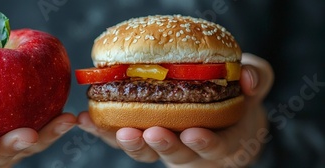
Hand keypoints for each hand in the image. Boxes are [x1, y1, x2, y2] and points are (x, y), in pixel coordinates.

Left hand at [78, 53, 273, 166]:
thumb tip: (249, 77)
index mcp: (223, 142)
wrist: (220, 114)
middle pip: (176, 156)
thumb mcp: (254, 86)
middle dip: (163, 146)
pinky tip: (85, 119)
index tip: (193, 134)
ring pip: (146, 153)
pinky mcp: (141, 136)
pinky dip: (102, 130)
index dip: (204, 144)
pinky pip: (120, 137)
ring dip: (130, 143)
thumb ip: (257, 80)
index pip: (214, 148)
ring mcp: (164, 145)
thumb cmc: (237, 98)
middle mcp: (191, 151)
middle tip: (150, 133)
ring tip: (119, 130)